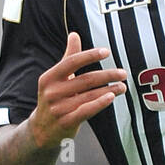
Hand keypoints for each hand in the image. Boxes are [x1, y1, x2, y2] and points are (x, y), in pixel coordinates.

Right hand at [29, 33, 127, 149]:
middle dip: (107, 75)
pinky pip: (86, 111)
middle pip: (85, 80)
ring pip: (89, 95)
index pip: (71, 62)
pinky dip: (99, 103)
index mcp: (49, 78)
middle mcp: (52, 92)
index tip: (107, 52)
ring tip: (122, 86)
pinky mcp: (66, 122)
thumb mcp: (56, 79)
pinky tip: (111, 97)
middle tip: (123, 73)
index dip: (90, 56)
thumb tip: (74, 34)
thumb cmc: (54, 99)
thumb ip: (68, 57)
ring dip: (109, 90)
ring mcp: (59, 109)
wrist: (41, 130)